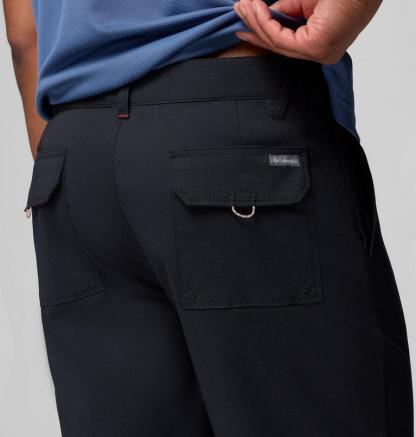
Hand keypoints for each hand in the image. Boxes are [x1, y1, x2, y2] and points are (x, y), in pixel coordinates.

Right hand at [234, 0, 381, 63]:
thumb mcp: (305, 2)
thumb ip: (286, 12)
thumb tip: (266, 16)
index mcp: (321, 44)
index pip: (286, 42)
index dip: (262, 32)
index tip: (243, 23)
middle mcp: (320, 53)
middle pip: (278, 44)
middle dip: (255, 27)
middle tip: (238, 11)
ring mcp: (319, 53)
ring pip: (278, 42)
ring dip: (257, 23)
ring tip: (244, 7)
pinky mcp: (316, 48)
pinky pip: (282, 39)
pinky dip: (266, 23)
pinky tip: (257, 9)